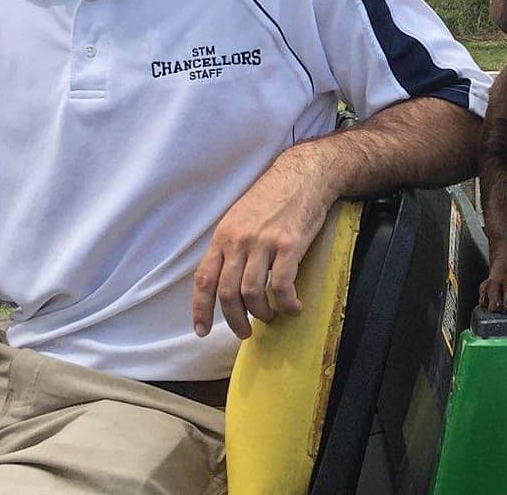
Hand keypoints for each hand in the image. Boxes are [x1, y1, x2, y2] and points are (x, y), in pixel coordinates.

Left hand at [192, 147, 335, 338]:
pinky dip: (287, 303)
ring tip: (271, 317)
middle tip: (244, 332)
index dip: (200, 308)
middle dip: (235, 320)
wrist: (306, 174)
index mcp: (224, 234)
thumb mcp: (242, 215)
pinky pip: (282, 285)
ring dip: (261, 313)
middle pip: (228, 293)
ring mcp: (264, 243)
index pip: (204, 278)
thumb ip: (232, 244)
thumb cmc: (275, 194)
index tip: (201, 330)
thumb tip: (227, 276)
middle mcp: (240, 240)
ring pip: (253, 293)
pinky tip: (294, 307)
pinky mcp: (290, 245)